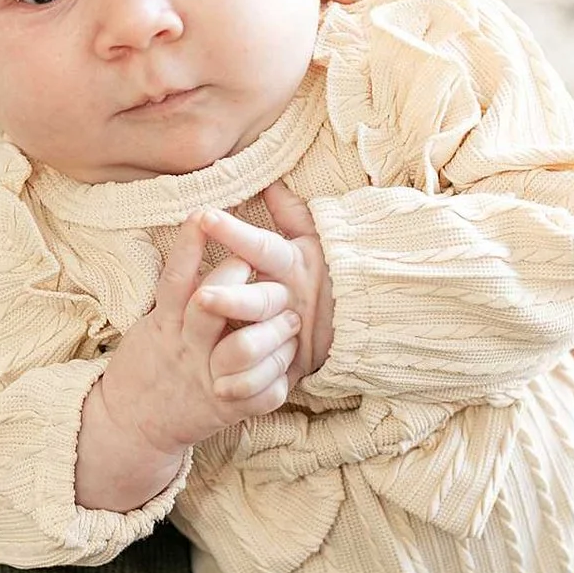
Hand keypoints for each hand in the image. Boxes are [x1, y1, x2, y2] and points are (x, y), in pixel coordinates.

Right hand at [81, 214, 302, 509]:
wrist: (131, 424)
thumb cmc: (152, 363)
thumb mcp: (155, 322)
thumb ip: (178, 290)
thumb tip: (199, 236)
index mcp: (165, 324)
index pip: (175, 279)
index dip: (188, 247)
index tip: (203, 217)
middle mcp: (185, 348)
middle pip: (209, 305)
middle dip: (239, 281)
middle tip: (265, 267)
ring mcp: (205, 378)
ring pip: (240, 349)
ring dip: (271, 331)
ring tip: (290, 319)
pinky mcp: (225, 409)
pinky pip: (259, 392)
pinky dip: (278, 375)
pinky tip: (287, 362)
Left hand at [200, 185, 334, 387]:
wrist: (372, 326)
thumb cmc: (335, 277)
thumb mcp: (316, 244)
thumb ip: (292, 215)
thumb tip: (270, 182)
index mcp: (293, 267)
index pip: (262, 248)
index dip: (235, 234)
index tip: (205, 217)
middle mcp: (289, 302)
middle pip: (259, 300)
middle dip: (232, 299)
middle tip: (201, 297)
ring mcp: (290, 338)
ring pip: (261, 340)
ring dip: (236, 344)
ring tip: (211, 357)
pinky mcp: (291, 370)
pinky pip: (271, 381)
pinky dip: (248, 386)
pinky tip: (220, 390)